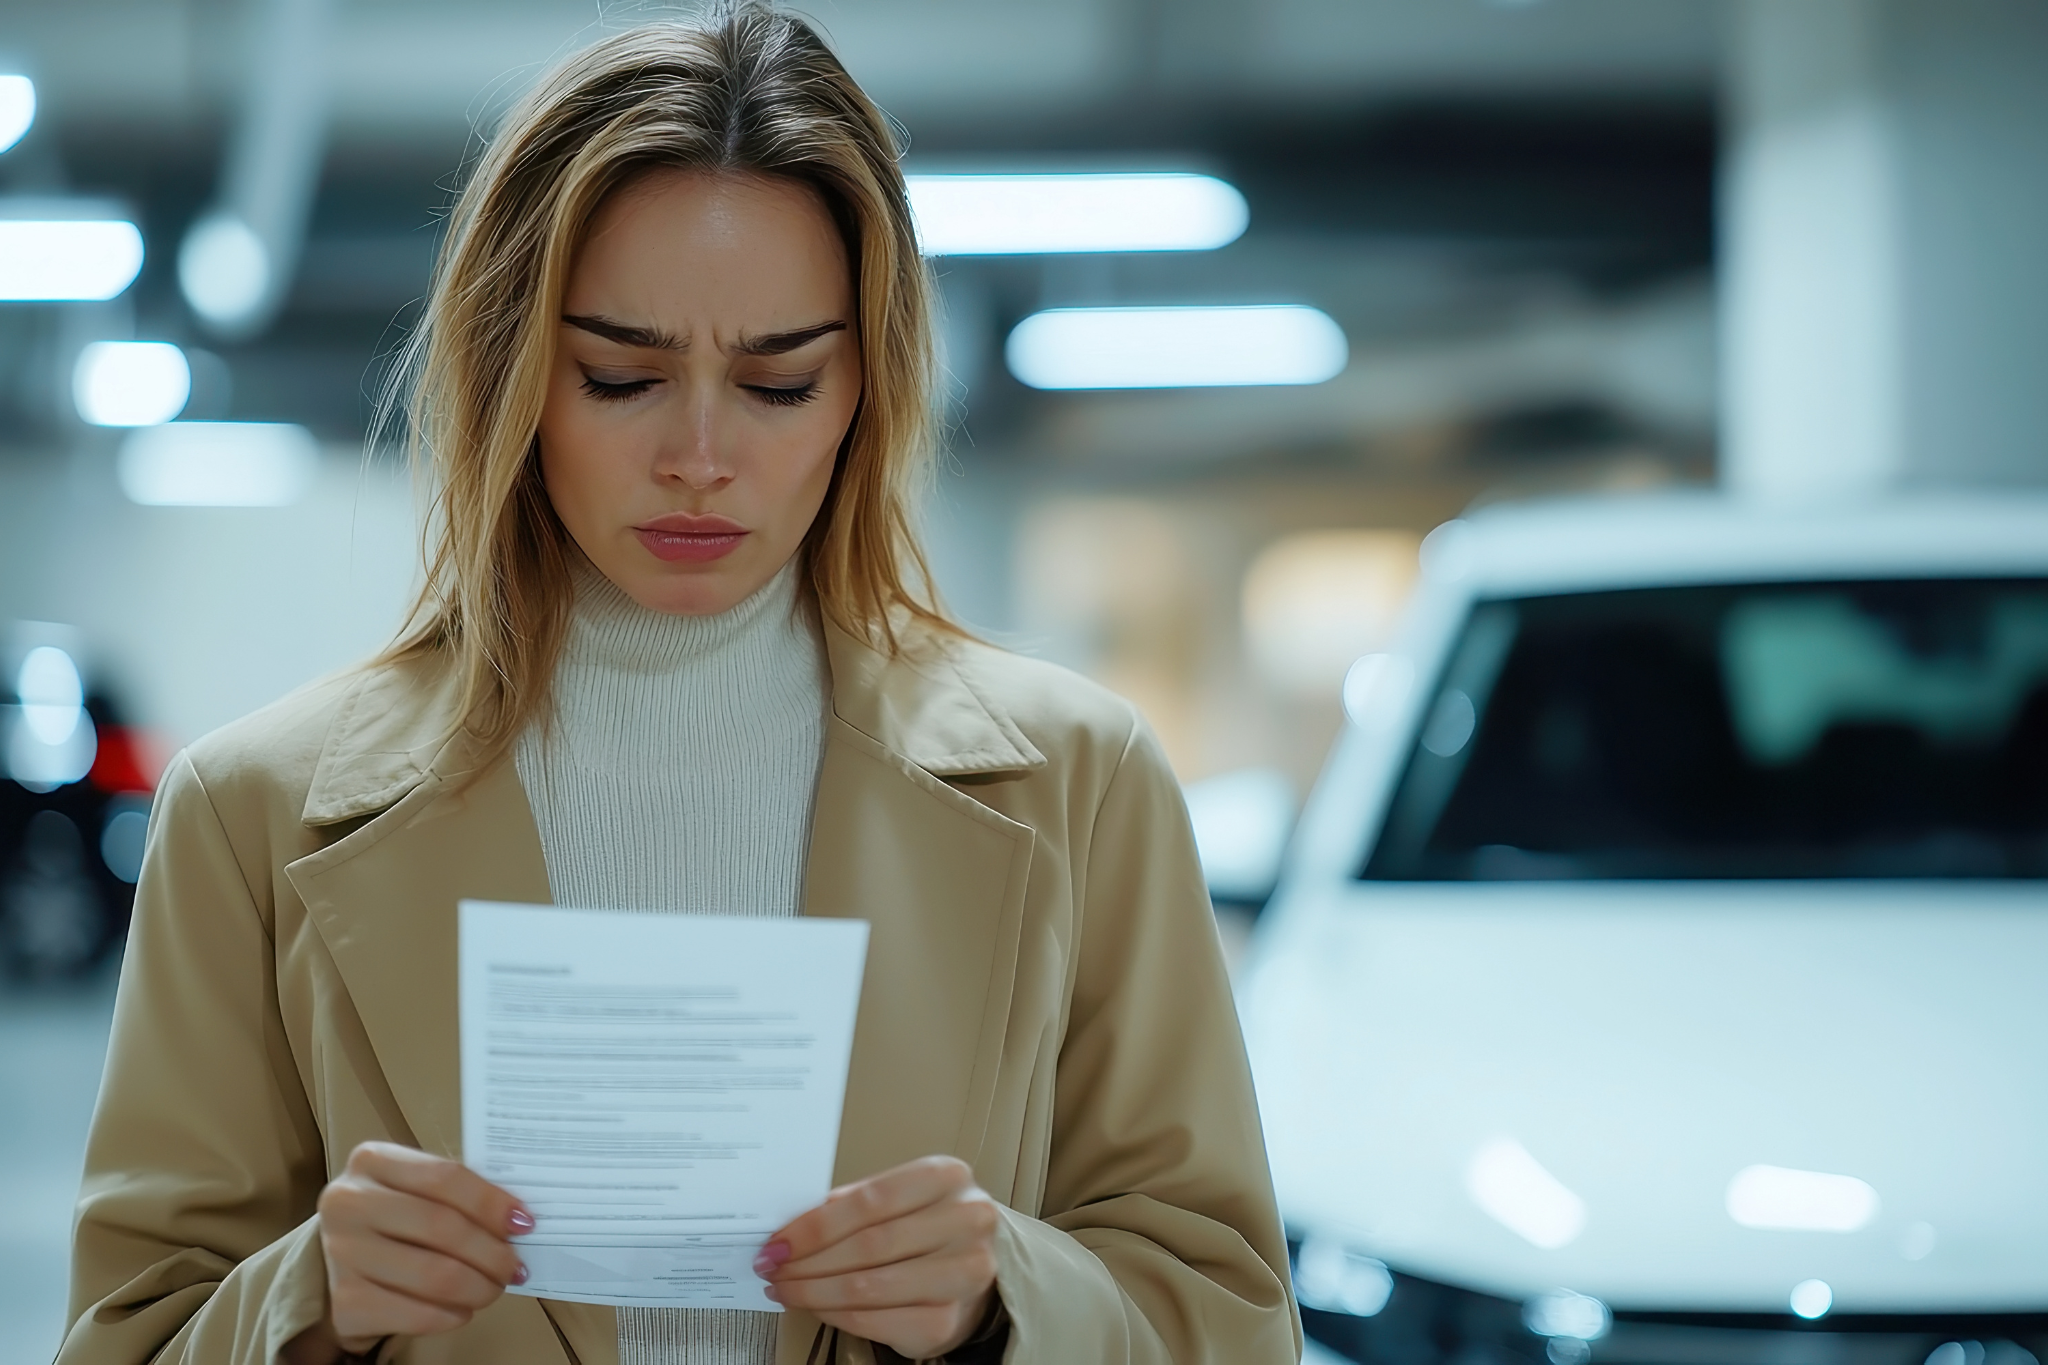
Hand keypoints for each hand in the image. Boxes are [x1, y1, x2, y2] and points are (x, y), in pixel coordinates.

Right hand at [285, 1141, 532, 1361]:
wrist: (341, 1261)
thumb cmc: (395, 1217)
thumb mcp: (417, 1190)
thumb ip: (459, 1195)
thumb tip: (519, 1221)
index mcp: (372, 1160)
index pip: (444, 1176)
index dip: (491, 1202)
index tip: (525, 1223)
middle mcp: (348, 1202)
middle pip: (441, 1227)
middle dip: (491, 1252)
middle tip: (515, 1267)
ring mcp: (340, 1253)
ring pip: (433, 1274)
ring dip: (478, 1287)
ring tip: (494, 1288)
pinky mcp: (343, 1302)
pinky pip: (415, 1313)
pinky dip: (450, 1315)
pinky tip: (462, 1310)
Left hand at [755, 1155, 999, 1358]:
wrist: (968, 1273)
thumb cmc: (924, 1228)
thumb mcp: (897, 1199)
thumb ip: (851, 1205)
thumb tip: (789, 1227)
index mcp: (947, 1176)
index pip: (871, 1200)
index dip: (816, 1225)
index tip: (778, 1242)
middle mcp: (965, 1221)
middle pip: (868, 1245)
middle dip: (808, 1260)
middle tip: (774, 1268)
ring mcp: (963, 1274)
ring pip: (868, 1286)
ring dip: (814, 1291)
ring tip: (786, 1289)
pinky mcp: (948, 1320)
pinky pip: (875, 1321)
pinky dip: (835, 1315)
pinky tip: (816, 1307)